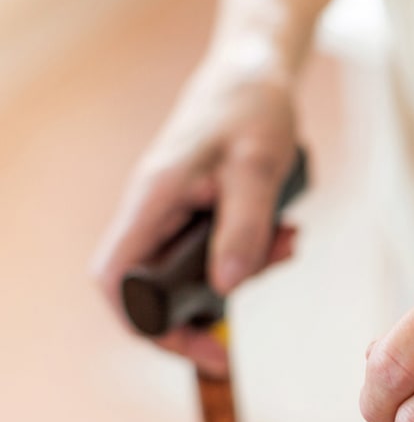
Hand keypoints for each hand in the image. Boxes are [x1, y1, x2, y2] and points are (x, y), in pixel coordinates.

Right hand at [91, 62, 299, 374]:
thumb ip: (244, 227)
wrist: (256, 73)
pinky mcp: (201, 214)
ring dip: (242, 274)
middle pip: (154, 290)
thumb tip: (227, 289)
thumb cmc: (252, 108)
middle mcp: (155, 212)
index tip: (199, 347)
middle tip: (244, 324)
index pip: (118, 281)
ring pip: (195, 274)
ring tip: (287, 245)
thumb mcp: (258, 167)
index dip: (147, 324)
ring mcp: (176, 215)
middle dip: (203, 313)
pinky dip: (252, 253)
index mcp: (153, 200)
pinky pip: (219, 252)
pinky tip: (286, 235)